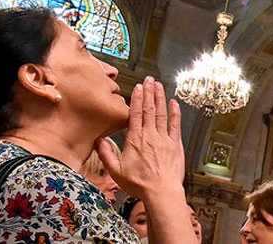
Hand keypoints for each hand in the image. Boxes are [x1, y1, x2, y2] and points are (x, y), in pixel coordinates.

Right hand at [97, 76, 184, 198]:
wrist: (161, 192)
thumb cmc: (139, 184)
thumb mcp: (116, 171)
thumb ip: (106, 154)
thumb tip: (97, 140)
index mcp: (135, 140)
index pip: (136, 114)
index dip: (137, 99)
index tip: (138, 87)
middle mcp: (150, 135)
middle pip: (149, 109)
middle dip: (149, 92)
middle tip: (149, 79)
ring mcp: (164, 138)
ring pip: (162, 113)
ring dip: (160, 97)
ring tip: (159, 85)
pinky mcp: (175, 144)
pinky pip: (175, 124)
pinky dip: (175, 112)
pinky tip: (173, 103)